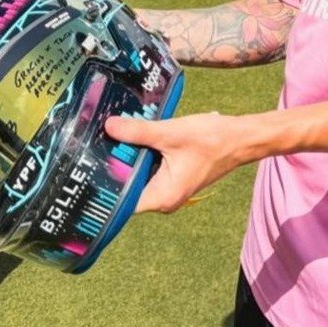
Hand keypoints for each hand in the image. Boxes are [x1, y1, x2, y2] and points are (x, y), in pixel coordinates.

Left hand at [104, 111, 245, 212]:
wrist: (241, 138)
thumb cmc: (211, 139)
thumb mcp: (170, 133)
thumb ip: (138, 132)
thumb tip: (109, 126)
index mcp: (161, 197)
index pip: (121, 200)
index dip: (103, 184)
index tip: (87, 166)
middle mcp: (164, 199)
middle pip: (128, 186)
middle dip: (114, 166)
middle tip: (92, 146)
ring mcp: (169, 188)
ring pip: (139, 176)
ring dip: (129, 158)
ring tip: (108, 139)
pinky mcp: (174, 176)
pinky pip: (150, 168)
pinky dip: (142, 155)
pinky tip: (132, 137)